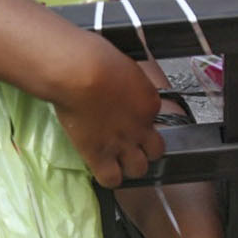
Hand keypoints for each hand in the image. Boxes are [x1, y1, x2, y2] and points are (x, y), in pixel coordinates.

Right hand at [53, 34, 164, 187]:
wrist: (80, 73)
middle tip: (130, 145)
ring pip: (139, 170)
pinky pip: (112, 180)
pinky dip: (108, 177)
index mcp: (150, 102)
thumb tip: (121, 83)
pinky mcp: (100, 156)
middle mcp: (141, 127)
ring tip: (116, 159)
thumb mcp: (124, 65)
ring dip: (129, 166)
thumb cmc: (97, 58)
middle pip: (156, 151)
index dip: (141, 120)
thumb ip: (128, 82)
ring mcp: (122, 144)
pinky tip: (101, 168)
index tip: (129, 117)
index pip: (154, 119)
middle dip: (145, 150)